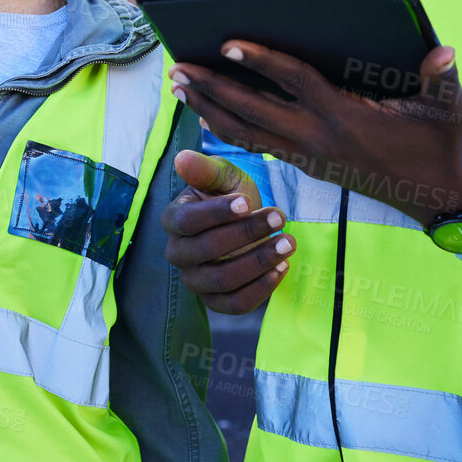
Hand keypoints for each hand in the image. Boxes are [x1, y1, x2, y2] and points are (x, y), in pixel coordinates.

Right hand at [162, 150, 292, 313]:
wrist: (243, 222)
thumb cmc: (228, 194)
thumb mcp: (221, 176)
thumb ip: (204, 169)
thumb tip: (181, 158)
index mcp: (173, 219)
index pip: (188, 221)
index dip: (217, 213)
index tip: (247, 203)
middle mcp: (178, 253)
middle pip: (207, 250)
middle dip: (246, 234)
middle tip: (279, 218)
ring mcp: (195, 280)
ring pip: (223, 279)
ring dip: (259, 261)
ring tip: (287, 242)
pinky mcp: (215, 301)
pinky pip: (236, 304)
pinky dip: (261, 289)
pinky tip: (282, 267)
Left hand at [170, 42, 461, 228]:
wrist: (442, 197)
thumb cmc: (443, 144)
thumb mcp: (450, 109)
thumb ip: (442, 78)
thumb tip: (442, 51)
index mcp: (346, 117)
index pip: (293, 82)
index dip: (261, 60)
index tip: (228, 43)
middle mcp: (318, 139)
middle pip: (252, 110)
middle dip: (212, 87)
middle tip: (177, 66)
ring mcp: (309, 157)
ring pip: (246, 134)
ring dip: (210, 108)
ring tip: (179, 86)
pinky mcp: (308, 167)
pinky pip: (258, 146)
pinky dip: (228, 128)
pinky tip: (209, 111)